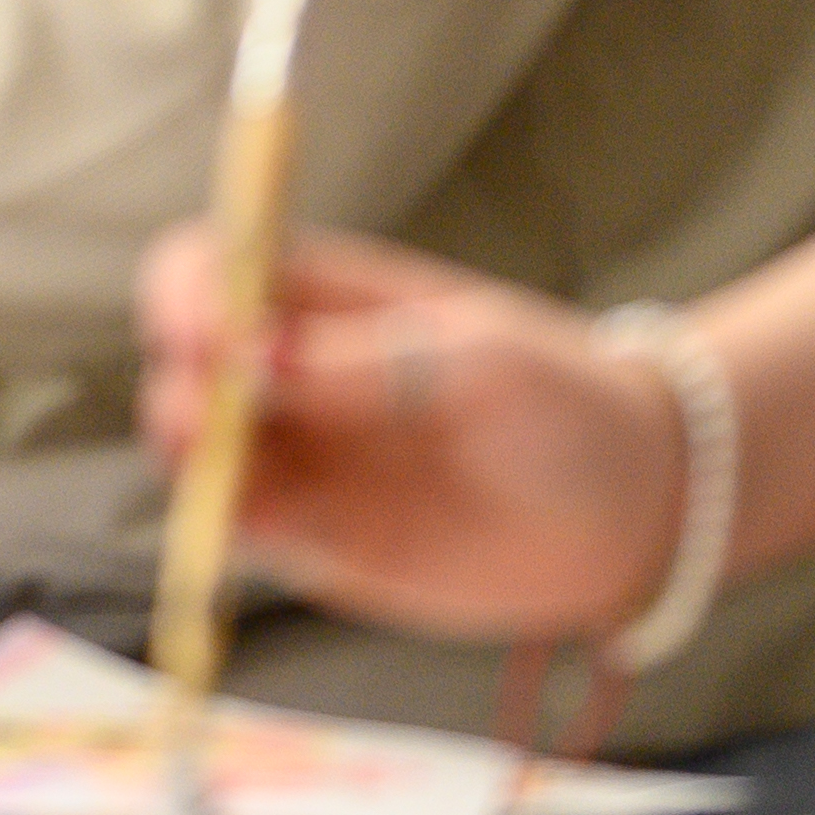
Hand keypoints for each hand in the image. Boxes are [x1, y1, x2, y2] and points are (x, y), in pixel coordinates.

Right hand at [130, 223, 686, 645]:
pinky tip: (246, 528)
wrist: (635, 514)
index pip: (212, 269)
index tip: (202, 328)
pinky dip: (222, 529)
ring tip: (227, 477)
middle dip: (179, 385)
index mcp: (322, 300)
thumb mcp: (478, 361)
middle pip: (183, 364)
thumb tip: (245, 358)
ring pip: (198, 454)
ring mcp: (303, 461)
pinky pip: (244, 533)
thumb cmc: (563, 404)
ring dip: (190, 462)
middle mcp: (291, 376)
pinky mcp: (320, 545)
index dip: (186, 290)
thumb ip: (363, 363)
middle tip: (208, 419)